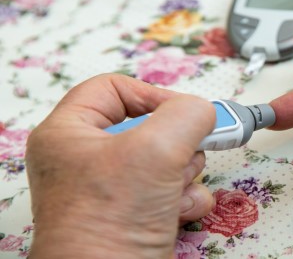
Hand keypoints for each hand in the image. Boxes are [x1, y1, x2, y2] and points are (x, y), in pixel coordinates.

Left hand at [25, 74, 215, 258]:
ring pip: (166, 158)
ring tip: (174, 190)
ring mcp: (112, 189)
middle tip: (184, 153)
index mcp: (69, 133)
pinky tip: (178, 211)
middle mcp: (87, 159)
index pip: (114, 88)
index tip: (183, 111)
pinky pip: (172, 189)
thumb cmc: (109, 222)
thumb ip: (187, 114)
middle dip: (175, 142)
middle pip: (149, 126)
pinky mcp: (135, 213)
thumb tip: (204, 111)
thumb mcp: (156, 150)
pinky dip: (185, 198)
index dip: (151, 94)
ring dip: (184, 173)